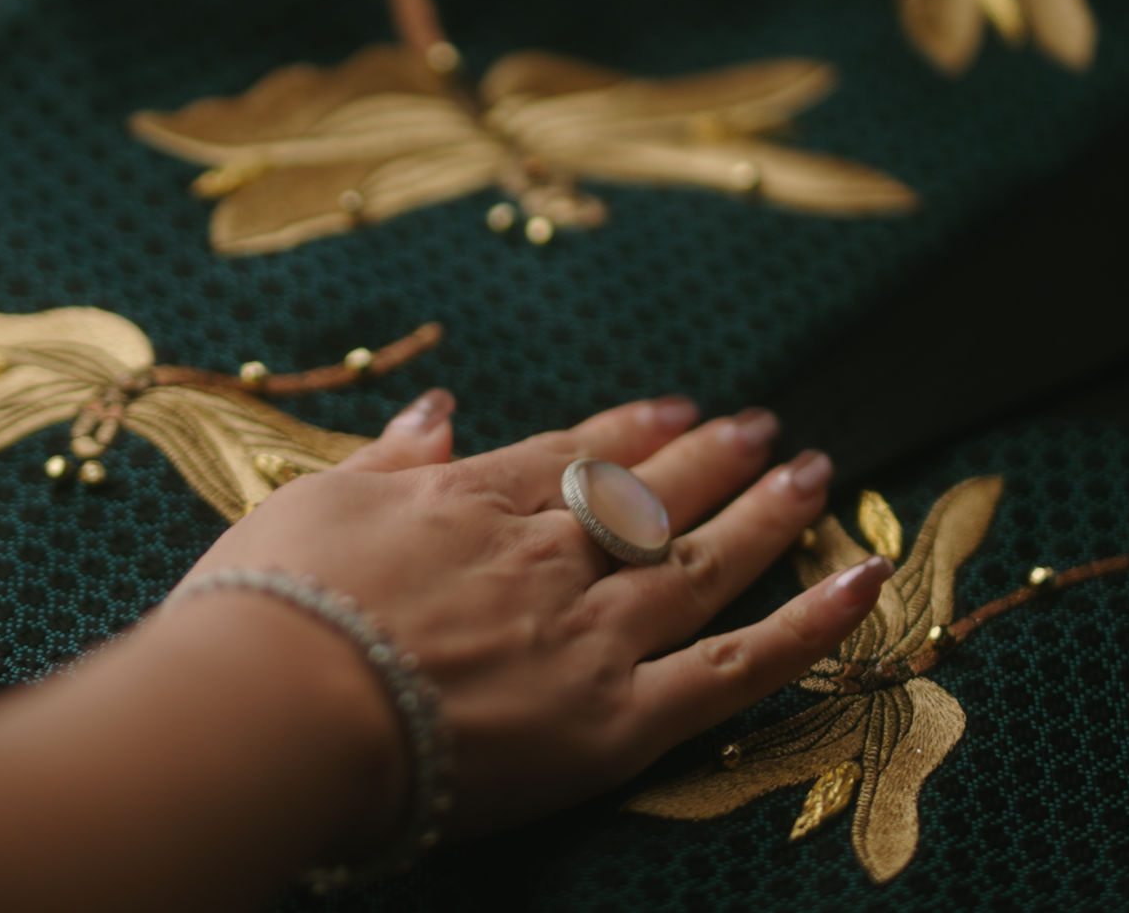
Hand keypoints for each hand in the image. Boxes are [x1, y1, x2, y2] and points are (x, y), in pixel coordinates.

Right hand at [184, 389, 890, 841]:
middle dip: (709, 455)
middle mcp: (545, 554)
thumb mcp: (306, 503)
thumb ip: (386, 459)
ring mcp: (589, 632)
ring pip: (700, 560)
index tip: (673, 407)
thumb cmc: (263, 609)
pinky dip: (808, 624)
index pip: (569, 456)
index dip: (628, 429)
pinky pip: (734, 668)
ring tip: (814, 471)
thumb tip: (438, 409)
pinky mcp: (616, 720)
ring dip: (765, 510)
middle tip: (762, 425)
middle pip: (646, 495)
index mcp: (470, 504)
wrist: (272, 710)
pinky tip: (864, 580)